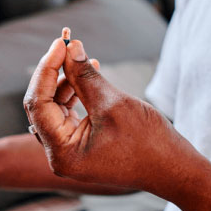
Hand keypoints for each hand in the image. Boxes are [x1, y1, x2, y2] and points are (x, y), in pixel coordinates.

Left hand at [24, 37, 192, 193]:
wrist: (171, 168)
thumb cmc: (146, 142)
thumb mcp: (112, 103)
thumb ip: (85, 76)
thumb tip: (69, 47)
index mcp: (61, 153)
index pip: (38, 104)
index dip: (47, 69)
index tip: (61, 42)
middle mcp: (59, 156)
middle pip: (43, 106)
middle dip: (54, 73)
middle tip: (67, 44)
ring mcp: (69, 153)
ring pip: (55, 109)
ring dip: (66, 81)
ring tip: (83, 59)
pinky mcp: (81, 147)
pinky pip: (69, 116)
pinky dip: (76, 95)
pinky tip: (88, 74)